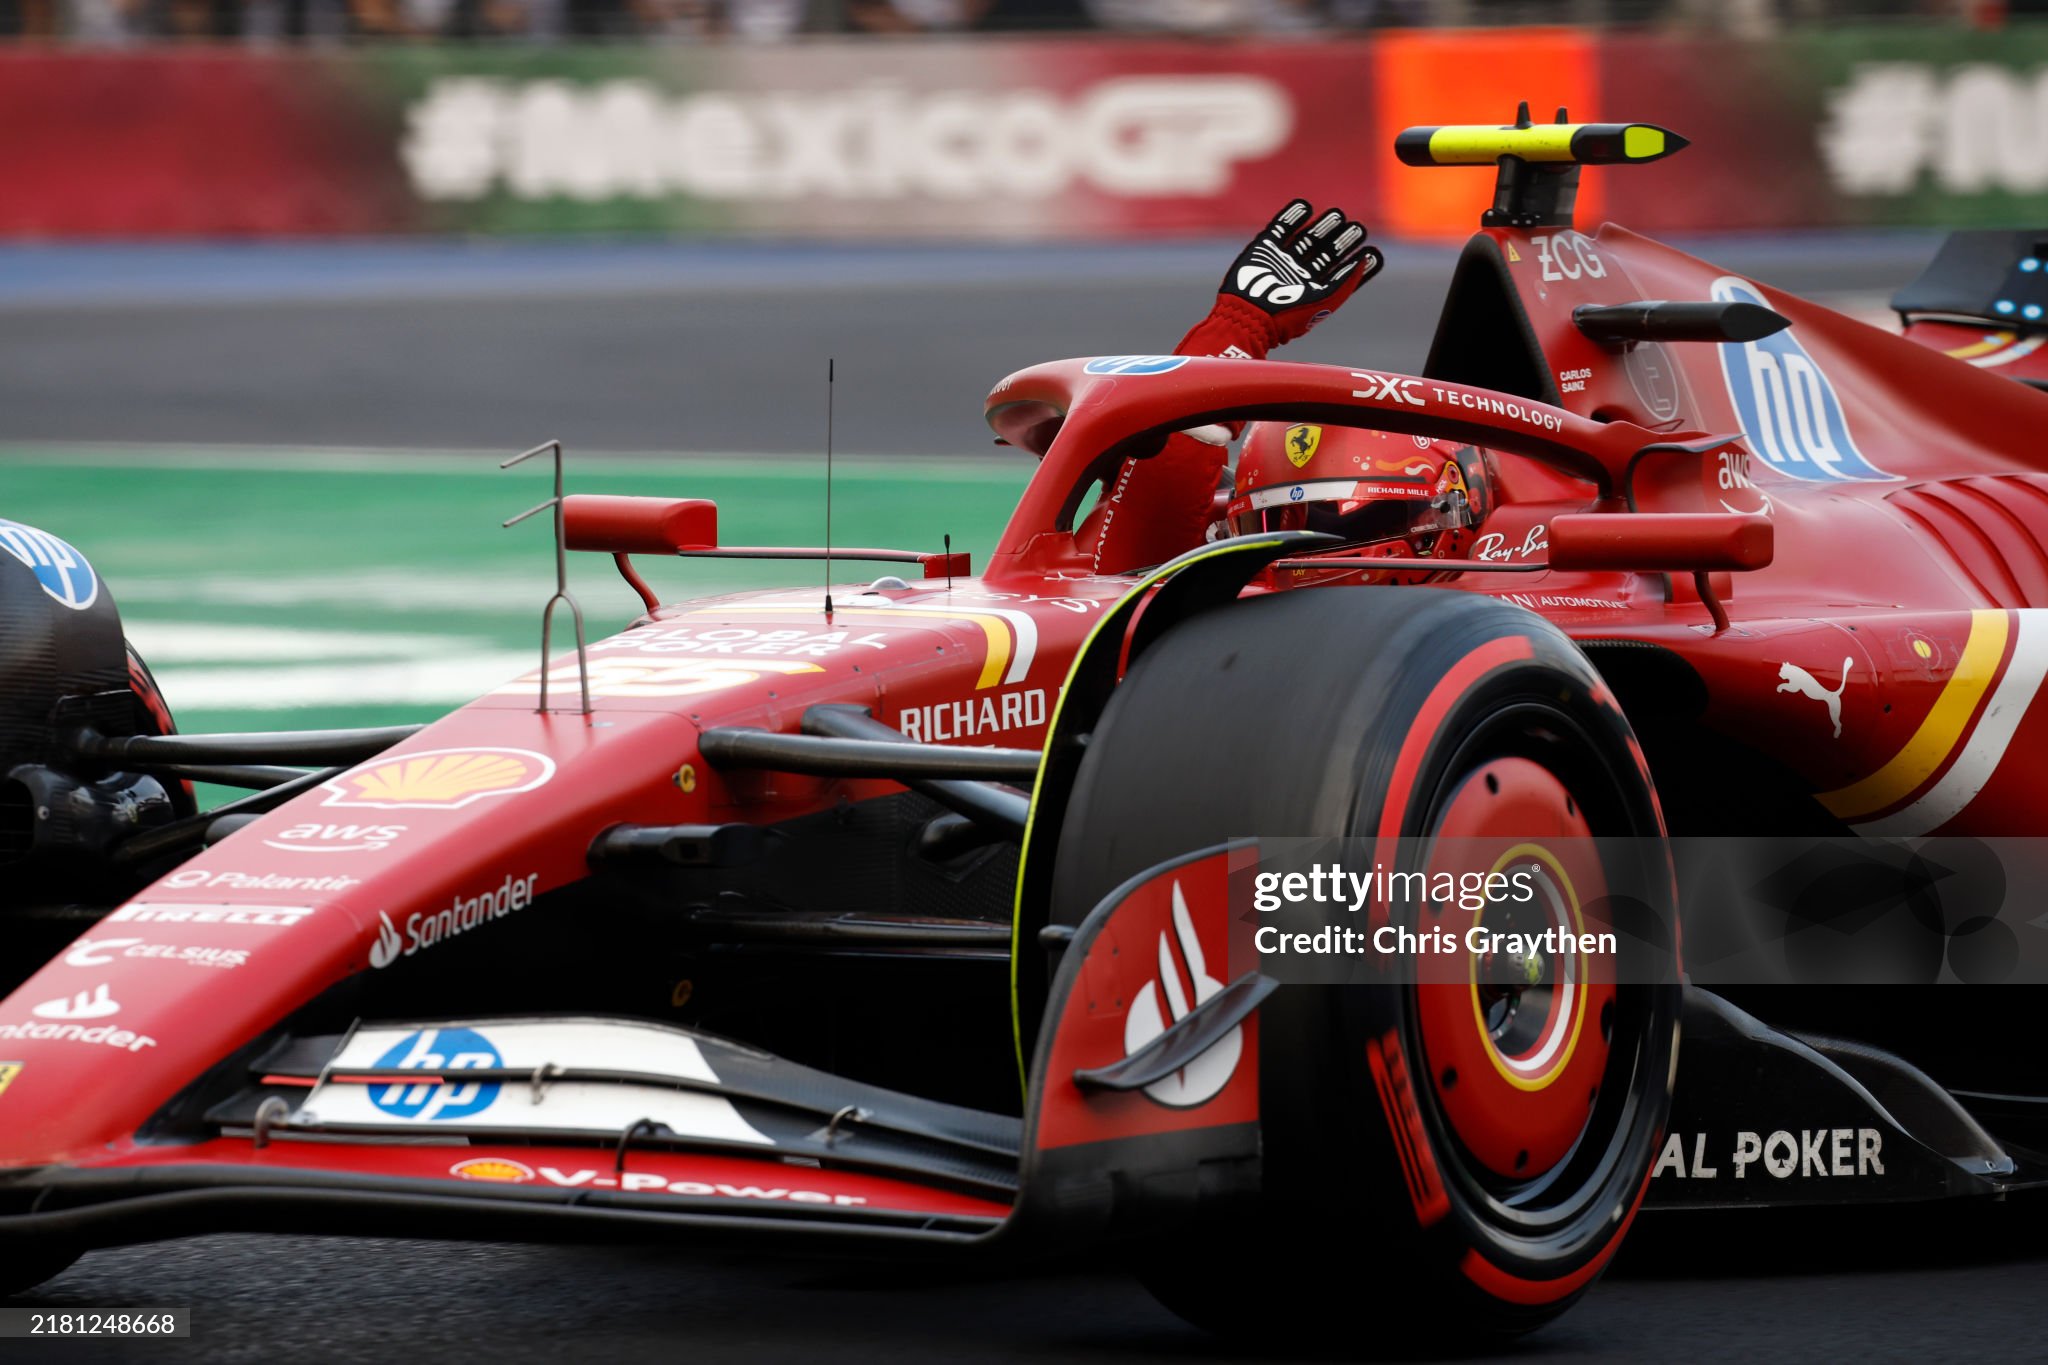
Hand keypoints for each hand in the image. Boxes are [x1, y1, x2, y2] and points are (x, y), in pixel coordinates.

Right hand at [1179, 200, 1381, 359]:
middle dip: (1342, 240)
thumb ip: (1347, 280)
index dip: (1358, 261)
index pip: (1341, 273)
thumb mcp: (1325, 299)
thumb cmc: (1288, 314)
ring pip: (1306, 238)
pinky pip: (1280, 228)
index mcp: (1315, 292)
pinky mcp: (1263, 249)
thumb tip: (1366, 258)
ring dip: (1322, 225)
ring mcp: (1281, 261)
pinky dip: (1292, 216)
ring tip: (1337, 214)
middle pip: (1326, 252)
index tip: (1373, 250)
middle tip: (1357, 227)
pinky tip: (1305, 206)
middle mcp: (1300, 275)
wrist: (1248, 315)